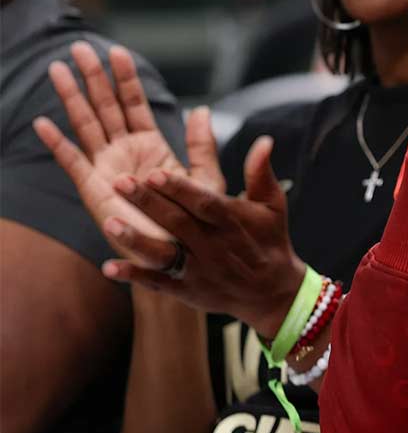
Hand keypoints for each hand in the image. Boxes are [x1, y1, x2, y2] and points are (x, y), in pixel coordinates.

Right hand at [31, 43, 215, 266]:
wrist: (183, 256)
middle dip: (93, 77)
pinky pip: (73, 162)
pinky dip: (58, 143)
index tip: (119, 51)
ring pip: (86, 125)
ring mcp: (106, 168)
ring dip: (72, 98)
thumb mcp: (206, 178)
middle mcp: (124, 153)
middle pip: (106, 107)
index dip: (126, 79)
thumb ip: (202, 145)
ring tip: (58, 69)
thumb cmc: (197, 222)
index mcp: (151, 147)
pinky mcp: (93, 190)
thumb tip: (201, 109)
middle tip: (79, 47)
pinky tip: (42, 123)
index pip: (135, 104)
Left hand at [104, 135, 304, 338]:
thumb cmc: (270, 240)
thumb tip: (264, 140)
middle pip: (177, 222)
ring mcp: (198, 269)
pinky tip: (109, 268)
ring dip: (136, 240)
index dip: (179, 189)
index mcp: (231, 221)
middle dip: (148, 202)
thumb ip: (261, 172)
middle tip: (120, 182)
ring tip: (109, 222)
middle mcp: (212, 245)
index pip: (203, 202)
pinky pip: (157, 282)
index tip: (155, 173)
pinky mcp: (186, 289)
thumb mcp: (273, 204)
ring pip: (164, 253)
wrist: (272, 291)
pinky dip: (134, 276)